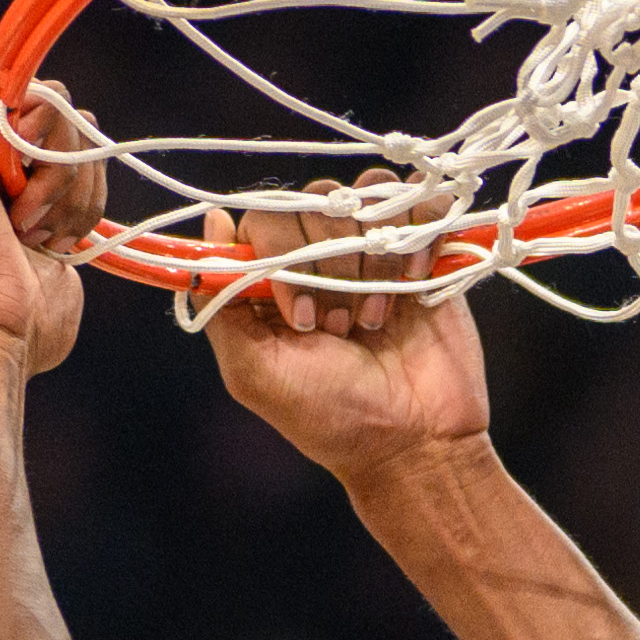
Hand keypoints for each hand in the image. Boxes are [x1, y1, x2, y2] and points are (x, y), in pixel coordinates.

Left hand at [0, 79, 103, 375]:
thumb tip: (17, 80)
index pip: (26, 88)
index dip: (38, 120)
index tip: (22, 157)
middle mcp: (2, 152)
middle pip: (67, 118)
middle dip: (54, 168)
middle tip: (21, 212)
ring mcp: (38, 183)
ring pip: (90, 154)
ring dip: (68, 200)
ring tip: (34, 236)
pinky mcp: (66, 213)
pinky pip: (99, 187)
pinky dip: (83, 217)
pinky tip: (53, 246)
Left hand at [202, 178, 494, 491]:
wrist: (415, 443)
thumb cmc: (329, 418)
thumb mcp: (253, 371)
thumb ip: (219, 302)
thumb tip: (212, 219)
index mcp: (273, 278)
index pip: (263, 216)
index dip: (281, 253)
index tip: (300, 316)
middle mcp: (321, 255)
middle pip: (315, 200)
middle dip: (329, 267)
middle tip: (341, 329)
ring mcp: (375, 250)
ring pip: (366, 196)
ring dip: (372, 258)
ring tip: (378, 319)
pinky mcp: (426, 253)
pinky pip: (422, 202)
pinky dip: (417, 233)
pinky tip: (414, 281)